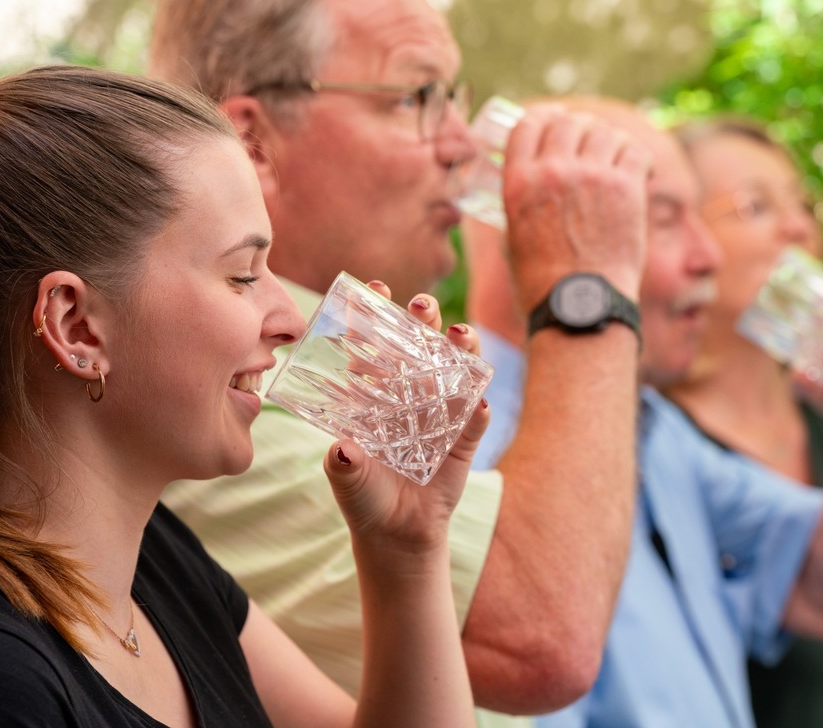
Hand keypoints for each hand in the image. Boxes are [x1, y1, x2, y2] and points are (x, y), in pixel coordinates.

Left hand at [322, 283, 490, 553]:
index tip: (375, 287)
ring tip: (459, 336)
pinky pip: (475, 421)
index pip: (378, 344)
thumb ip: (343, 465)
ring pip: (457, 371)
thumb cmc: (364, 496)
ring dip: (462, 351)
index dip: (378, 315)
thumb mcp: (347, 480)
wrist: (396, 534)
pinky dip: (478, 412)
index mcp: (378, 394)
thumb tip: (343, 450)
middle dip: (424, 320)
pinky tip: (479, 404)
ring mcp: (442, 415)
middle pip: (422, 346)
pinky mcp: (465, 441)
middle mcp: (412, 395)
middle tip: (420, 305)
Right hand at [501, 107, 649, 309]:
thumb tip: (529, 179)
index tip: (556, 120)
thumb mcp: (513, 234)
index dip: (545, 118)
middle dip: (578, 126)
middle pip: (568, 121)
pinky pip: (634, 150)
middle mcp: (553, 171)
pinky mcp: (626, 188)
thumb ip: (520, 199)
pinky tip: (639, 168)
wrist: (579, 307)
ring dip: (608, 139)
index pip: (529, 124)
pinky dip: (636, 155)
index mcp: (518, 180)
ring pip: (603, 131)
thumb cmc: (543, 282)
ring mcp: (591, 176)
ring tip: (614, 153)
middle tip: (589, 138)